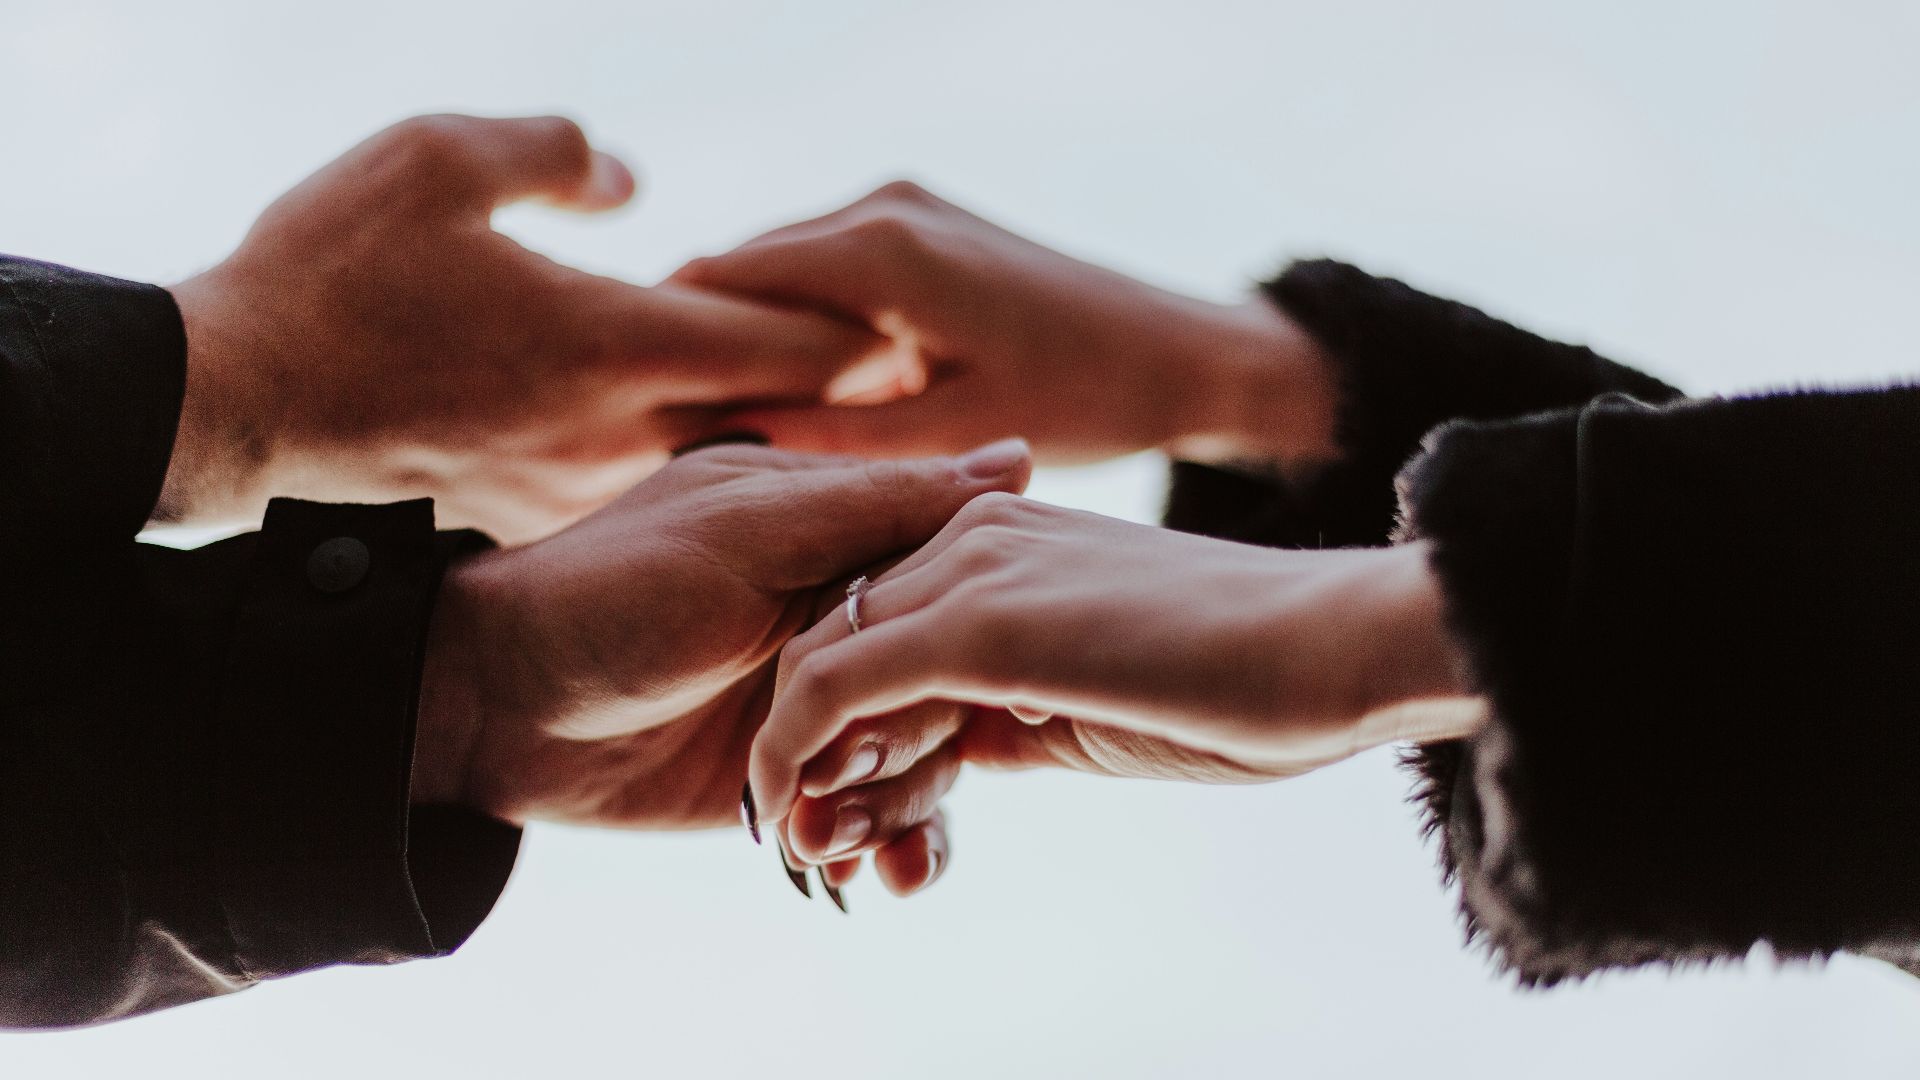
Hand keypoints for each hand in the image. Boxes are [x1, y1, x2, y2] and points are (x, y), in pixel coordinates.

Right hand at [162, 114, 885, 541]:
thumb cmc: (331, 273)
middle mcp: (617, 429)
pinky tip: (701, 439)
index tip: (917, 324)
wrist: (237, 402)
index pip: (781, 340)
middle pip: (770, 414)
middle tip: (913, 378)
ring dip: (772, 432)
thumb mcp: (436, 159)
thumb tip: (628, 180)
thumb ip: (552, 151)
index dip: (858, 329)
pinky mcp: (537, 507)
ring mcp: (580, 481)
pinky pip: (643, 480)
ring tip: (831, 410)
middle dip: (842, 395)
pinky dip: (690, 457)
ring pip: (712, 456)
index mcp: (613, 342)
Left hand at [409, 438, 1031, 870]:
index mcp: (848, 537)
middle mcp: (852, 621)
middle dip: (927, 746)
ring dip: (904, 810)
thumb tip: (1023, 460)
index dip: (975, 637)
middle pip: (957, 686)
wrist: (493, 707)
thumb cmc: (611, 592)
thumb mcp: (749, 531)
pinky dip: (889, 852)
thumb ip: (881, 505)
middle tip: (857, 774)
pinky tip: (873, 879)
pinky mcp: (799, 781)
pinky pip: (879, 821)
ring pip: (929, 762)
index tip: (966, 685)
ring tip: (841, 844)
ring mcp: (827, 707)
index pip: (965, 582)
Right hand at [674, 181, 1339, 466]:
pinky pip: (830, 273)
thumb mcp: (947, 438)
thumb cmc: (1084, 401)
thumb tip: (715, 440)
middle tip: (659, 432)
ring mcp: (905, 207)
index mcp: (877, 249)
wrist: (1186, 357)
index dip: (664, 347)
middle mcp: (882, 206)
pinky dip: (803, 326)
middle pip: (742, 269)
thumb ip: (829, 439)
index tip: (627, 420)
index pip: (717, 280)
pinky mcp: (926, 226)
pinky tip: (798, 396)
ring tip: (717, 422)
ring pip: (783, 272)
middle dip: (702, 343)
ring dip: (753, 336)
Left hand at [748, 495, 1482, 893]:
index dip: (848, 718)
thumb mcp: (1097, 693)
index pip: (878, 623)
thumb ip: (1014, 707)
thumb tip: (957, 751)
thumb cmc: (1244, 679)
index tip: (848, 806)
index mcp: (1001, 537)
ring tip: (802, 847)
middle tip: (806, 838)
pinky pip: (837, 689)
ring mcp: (968, 570)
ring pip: (820, 663)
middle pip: (834, 638)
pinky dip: (796, 755)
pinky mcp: (975, 623)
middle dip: (809, 746)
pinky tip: (796, 819)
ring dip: (795, 764)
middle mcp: (969, 533)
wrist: (1334, 644)